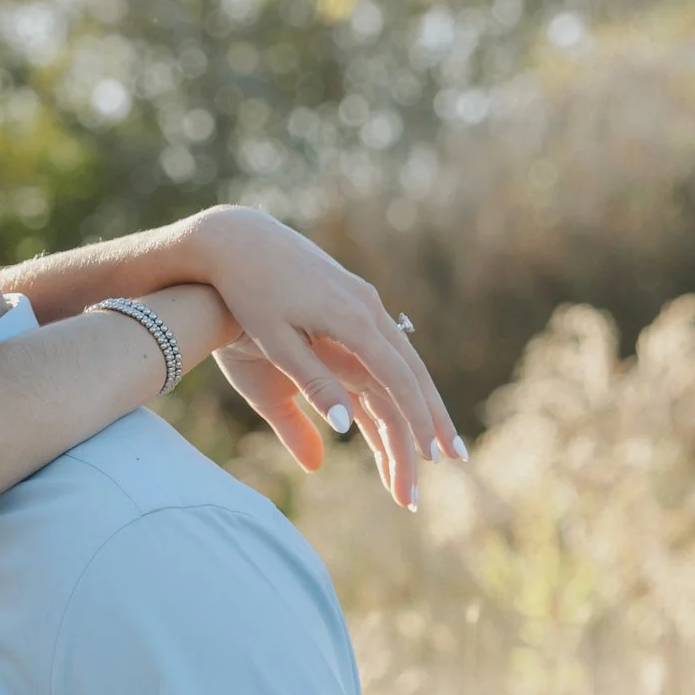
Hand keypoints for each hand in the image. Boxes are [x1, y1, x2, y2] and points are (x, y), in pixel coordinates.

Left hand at [190, 207, 463, 508]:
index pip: (397, 379)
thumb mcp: (276, 342)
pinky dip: (404, 374)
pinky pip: (389, 342)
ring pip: (406, 356)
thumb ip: (312, 383)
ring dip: (424, 397)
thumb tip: (346, 427)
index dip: (417, 419)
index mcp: (352, 321)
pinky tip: (410, 395)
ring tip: (439, 433)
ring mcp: (364, 299)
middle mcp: (368, 307)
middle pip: (414, 370)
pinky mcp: (353, 296)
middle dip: (435, 416)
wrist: (238, 238)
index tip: (431, 455)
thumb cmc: (248, 293)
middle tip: (455, 456)